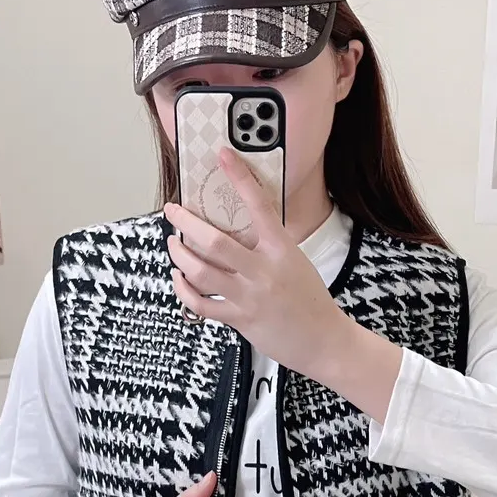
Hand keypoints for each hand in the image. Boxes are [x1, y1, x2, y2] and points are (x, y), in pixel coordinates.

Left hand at [165, 148, 346, 376]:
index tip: (223, 155)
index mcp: (282, 249)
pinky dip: (184, 290)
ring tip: (174, 244)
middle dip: (186, 222)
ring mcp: (250, 297)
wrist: (324, 341)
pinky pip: (202, 304)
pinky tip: (179, 277)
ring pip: (201, 272)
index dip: (240, 177)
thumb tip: (238, 227)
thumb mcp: (295, 262)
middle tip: (173, 211)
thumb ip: (269, 245)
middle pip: (214, 242)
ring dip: (180, 255)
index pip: (259, 205)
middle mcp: (264, 271)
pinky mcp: (240, 319)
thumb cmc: (310, 300)